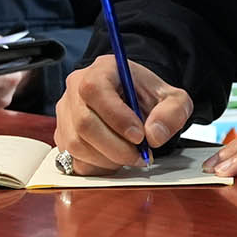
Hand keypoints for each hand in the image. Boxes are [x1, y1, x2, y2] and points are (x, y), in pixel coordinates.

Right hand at [55, 53, 191, 173]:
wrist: (136, 103)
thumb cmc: (149, 98)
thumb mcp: (174, 99)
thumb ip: (172, 113)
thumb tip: (154, 135)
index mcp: (102, 69)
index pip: (95, 89)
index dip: (116, 117)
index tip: (139, 136)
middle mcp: (76, 87)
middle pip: (84, 123)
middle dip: (116, 147)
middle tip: (140, 155)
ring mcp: (65, 112)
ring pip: (76, 144)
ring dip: (107, 158)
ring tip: (130, 156)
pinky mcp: (62, 135)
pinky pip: (73, 159)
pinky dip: (97, 166)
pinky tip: (115, 159)